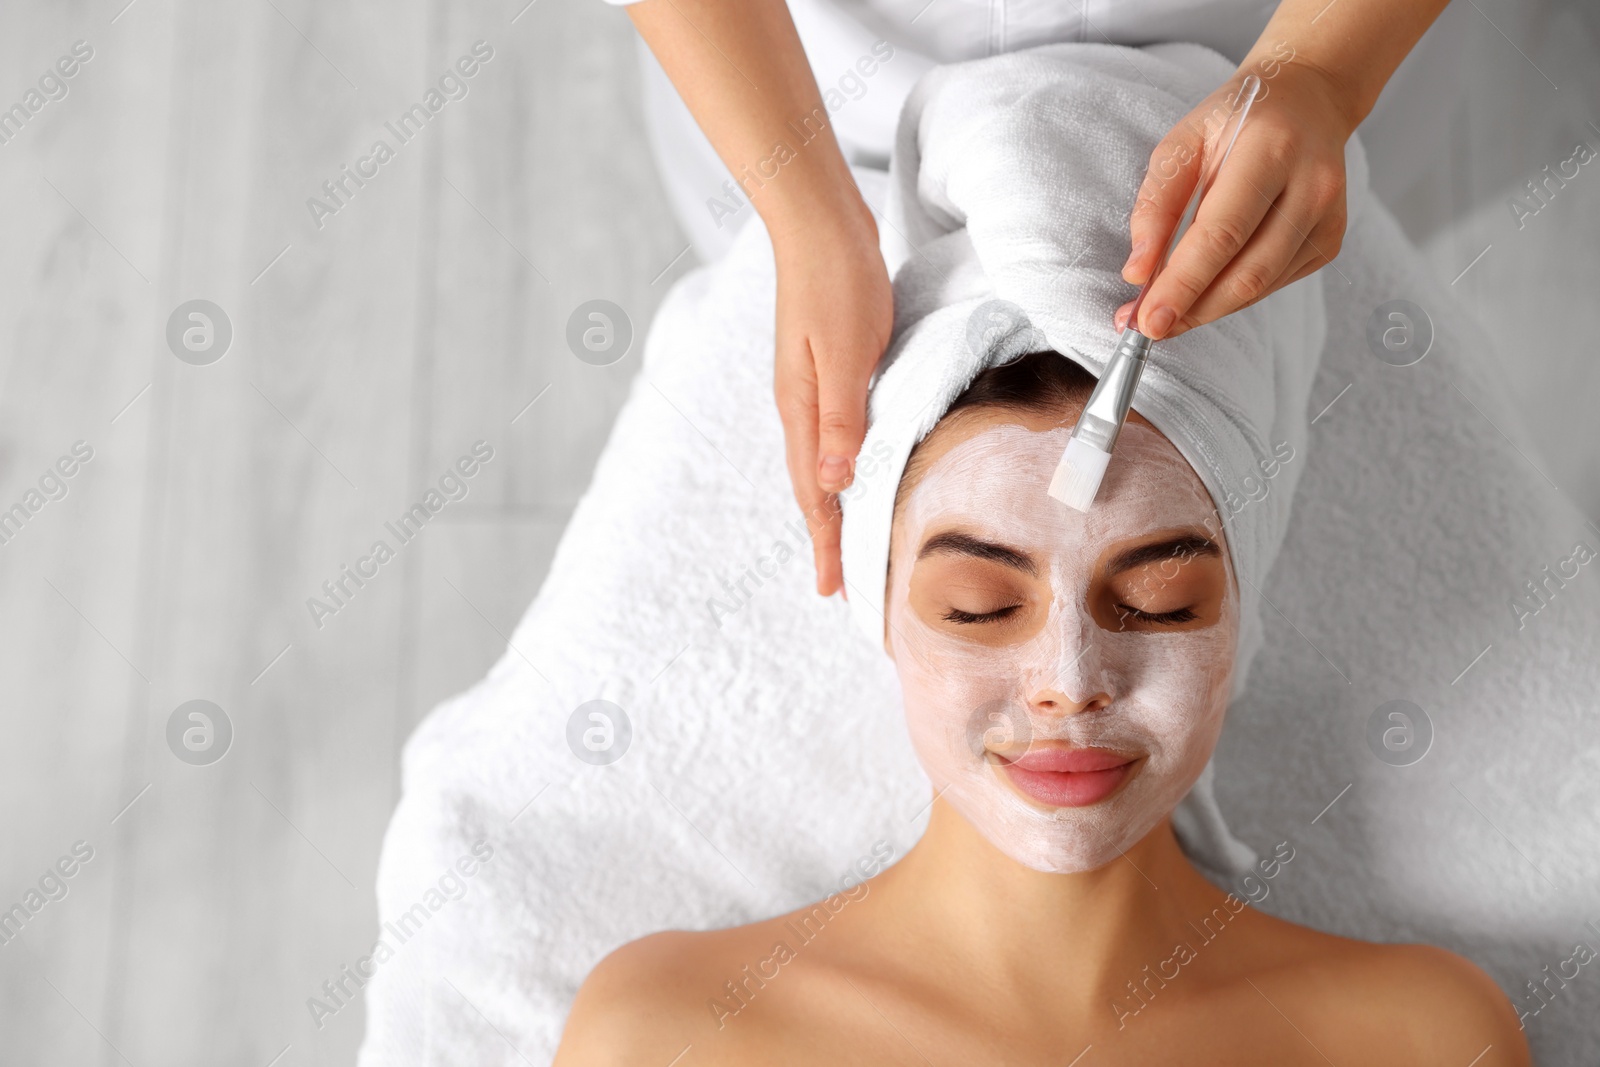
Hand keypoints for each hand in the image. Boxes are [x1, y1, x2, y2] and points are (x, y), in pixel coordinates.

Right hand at [771, 204, 893, 597]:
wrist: (821, 222)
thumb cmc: (837, 280)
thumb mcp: (846, 351)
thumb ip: (843, 416)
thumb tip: (834, 480)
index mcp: (802, 408)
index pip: (814, 492)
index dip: (826, 542)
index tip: (833, 589)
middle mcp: (801, 405)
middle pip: (811, 486)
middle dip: (824, 536)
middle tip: (837, 585)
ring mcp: (812, 386)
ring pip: (820, 462)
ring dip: (832, 505)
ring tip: (845, 540)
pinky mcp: (830, 368)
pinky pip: (833, 434)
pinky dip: (841, 466)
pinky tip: (854, 469)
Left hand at [1116, 62, 1354, 338]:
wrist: (1307, 100)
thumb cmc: (1238, 118)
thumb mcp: (1183, 142)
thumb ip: (1156, 204)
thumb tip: (1138, 271)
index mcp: (1271, 149)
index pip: (1222, 233)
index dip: (1183, 284)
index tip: (1148, 319)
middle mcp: (1311, 185)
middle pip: (1247, 272)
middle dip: (1192, 308)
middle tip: (1148, 327)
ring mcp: (1328, 216)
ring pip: (1260, 286)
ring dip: (1208, 309)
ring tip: (1168, 314)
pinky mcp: (1330, 239)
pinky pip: (1273, 283)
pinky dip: (1232, 294)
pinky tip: (1206, 289)